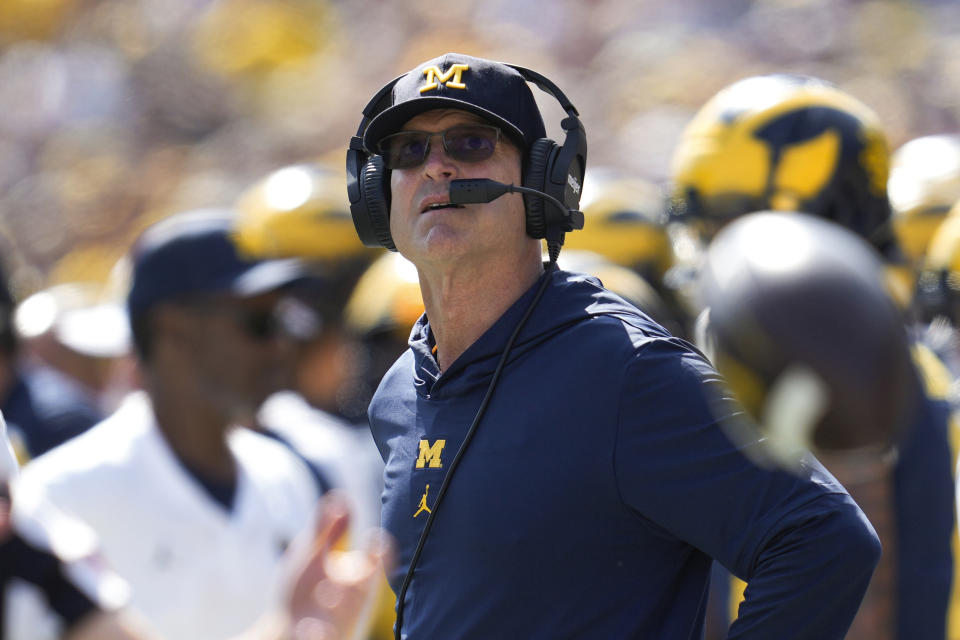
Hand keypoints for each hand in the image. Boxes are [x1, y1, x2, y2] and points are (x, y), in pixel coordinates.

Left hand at [285, 491, 393, 639]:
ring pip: (342, 616)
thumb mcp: (312, 555)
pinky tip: (308, 627)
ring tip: (326, 594)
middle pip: (361, 590)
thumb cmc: (306, 590)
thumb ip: (327, 528)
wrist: (289, 629)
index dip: (382, 551)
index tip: (376, 538)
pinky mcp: (323, 637)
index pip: (378, 562)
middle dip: (356, 578)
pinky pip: (324, 637)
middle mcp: (351, 599)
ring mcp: (336, 621)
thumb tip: (339, 496)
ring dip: (336, 606)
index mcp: (355, 576)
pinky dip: (318, 633)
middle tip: (352, 565)